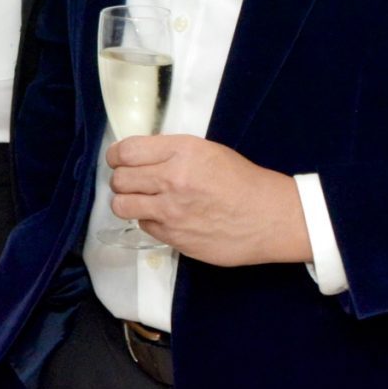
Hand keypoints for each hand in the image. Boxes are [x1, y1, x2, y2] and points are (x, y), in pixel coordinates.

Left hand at [107, 136, 308, 266]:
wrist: (271, 218)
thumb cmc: (242, 181)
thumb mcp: (207, 152)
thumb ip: (171, 153)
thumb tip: (138, 158)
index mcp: (182, 152)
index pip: (126, 151)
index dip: (116, 156)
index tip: (118, 160)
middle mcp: (172, 179)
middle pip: (119, 179)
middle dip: (122, 180)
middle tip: (134, 182)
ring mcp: (171, 211)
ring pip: (122, 206)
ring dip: (127, 202)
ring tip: (142, 201)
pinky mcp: (174, 237)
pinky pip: (144, 226)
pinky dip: (149, 221)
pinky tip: (167, 217)